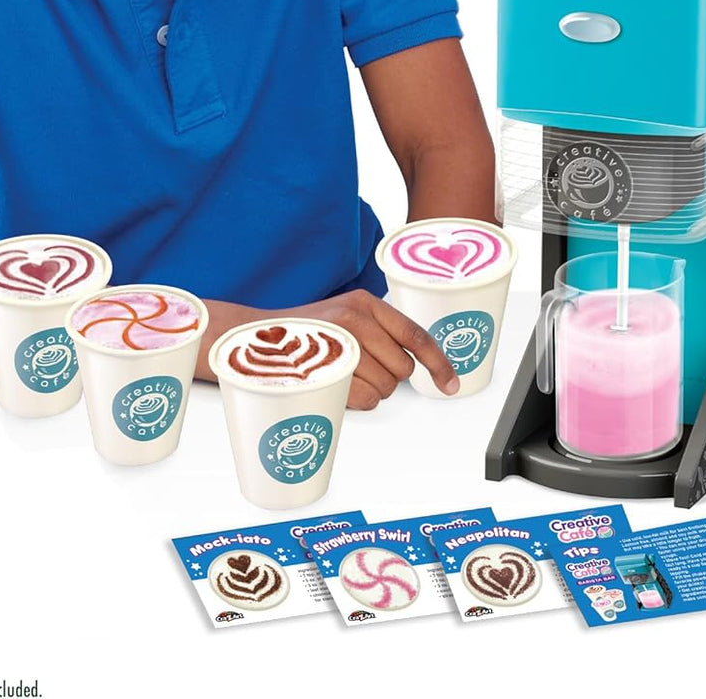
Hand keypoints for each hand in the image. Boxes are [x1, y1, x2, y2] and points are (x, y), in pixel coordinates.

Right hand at [298, 290, 458, 408]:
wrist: (253, 340)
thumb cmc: (304, 333)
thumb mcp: (345, 316)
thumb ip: (377, 330)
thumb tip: (412, 362)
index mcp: (367, 303)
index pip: (416, 336)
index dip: (439, 363)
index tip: (451, 384)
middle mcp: (357, 318)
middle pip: (403, 368)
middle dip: (390, 379)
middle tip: (363, 372)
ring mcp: (341, 342)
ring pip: (386, 386)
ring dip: (373, 391)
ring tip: (347, 377)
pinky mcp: (328, 368)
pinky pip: (366, 399)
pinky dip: (359, 402)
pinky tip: (340, 388)